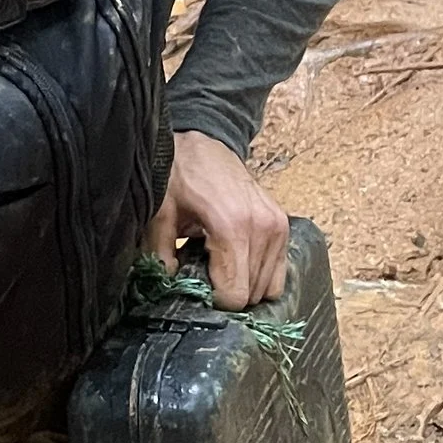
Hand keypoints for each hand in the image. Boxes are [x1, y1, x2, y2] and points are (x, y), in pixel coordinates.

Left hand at [150, 130, 290, 308]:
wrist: (204, 142)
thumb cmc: (179, 175)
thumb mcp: (159, 213)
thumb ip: (160, 254)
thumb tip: (168, 284)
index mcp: (231, 226)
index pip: (235, 294)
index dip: (213, 301)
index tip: (196, 289)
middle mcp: (262, 228)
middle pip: (252, 294)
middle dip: (227, 292)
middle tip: (203, 275)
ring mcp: (277, 226)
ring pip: (268, 288)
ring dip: (243, 285)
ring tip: (219, 264)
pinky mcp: (283, 225)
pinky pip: (279, 273)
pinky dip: (260, 275)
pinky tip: (237, 261)